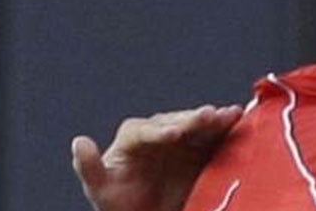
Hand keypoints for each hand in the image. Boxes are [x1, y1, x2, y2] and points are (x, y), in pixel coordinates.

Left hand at [71, 104, 243, 210]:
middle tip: (208, 116)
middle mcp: (159, 132)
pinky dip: (225, 125)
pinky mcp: (200, 147)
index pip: (145, 130)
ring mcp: (182, 138)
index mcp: (133, 139)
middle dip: (191, 119)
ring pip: (196, 123)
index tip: (173, 135)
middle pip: (175, 121)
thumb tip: (78, 141)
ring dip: (212, 118)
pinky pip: (213, 134)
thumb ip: (89, 169)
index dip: (159, 130)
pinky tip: (236, 117)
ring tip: (228, 115)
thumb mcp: (102, 192)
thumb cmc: (123, 206)